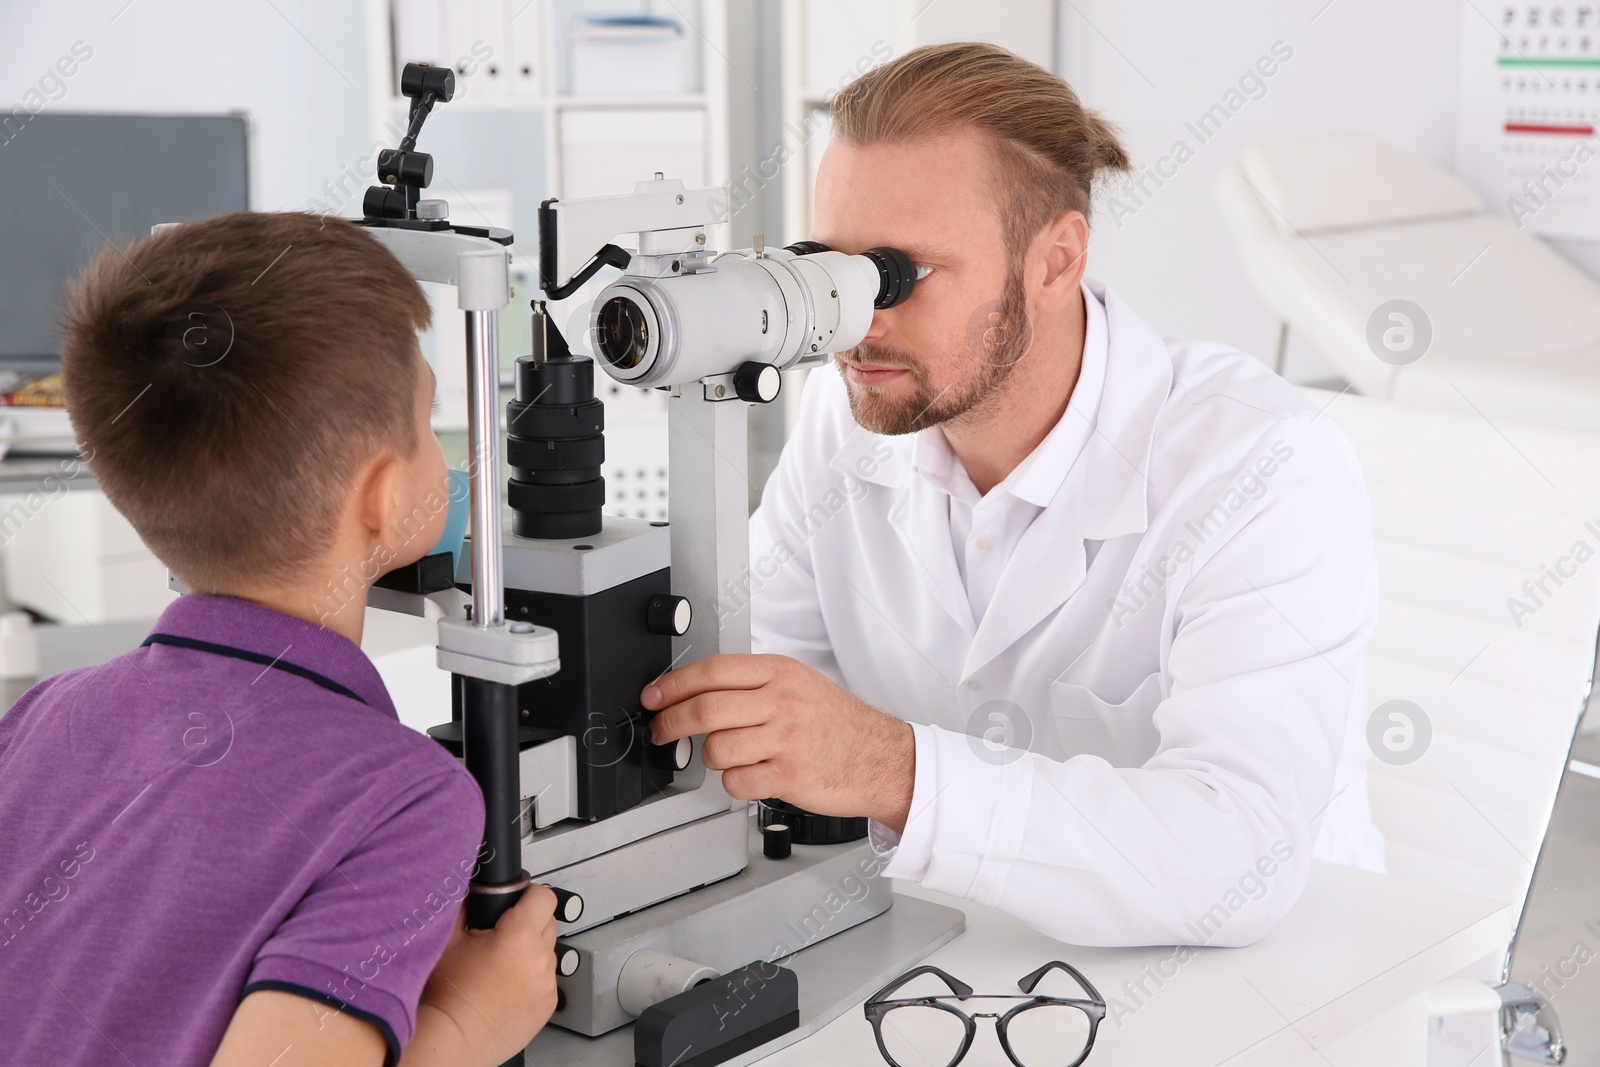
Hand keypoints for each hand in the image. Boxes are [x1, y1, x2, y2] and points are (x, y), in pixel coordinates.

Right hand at [408, 886, 558, 1066]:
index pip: (543, 897)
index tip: (517, 901)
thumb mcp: (449, 939)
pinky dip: (532, 979)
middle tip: (501, 937)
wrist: (452, 1038)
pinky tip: (506, 987)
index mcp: (520, 936)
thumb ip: (465, 907)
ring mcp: (547, 985)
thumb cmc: (447, 995)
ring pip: (548, 953)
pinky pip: (546, 980)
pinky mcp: (548, 1005)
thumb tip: (473, 890)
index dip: (528, 895)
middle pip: (548, 923)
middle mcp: (540, 959)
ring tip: (501, 967)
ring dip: (530, 953)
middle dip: (528, 924)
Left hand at [644, 653, 914, 830]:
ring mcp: (786, 740)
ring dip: (711, 757)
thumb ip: (754, 684)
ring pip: (716, 748)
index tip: (654, 696)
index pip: (712, 671)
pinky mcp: (789, 775)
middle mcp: (782, 702)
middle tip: (660, 731)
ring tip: (726, 756)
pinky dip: (733, 782)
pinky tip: (748, 775)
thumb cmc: (839, 724)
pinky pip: (737, 781)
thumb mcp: (800, 684)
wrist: (882, 758)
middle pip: (705, 709)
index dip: (673, 684)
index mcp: (780, 673)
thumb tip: (697, 690)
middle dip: (670, 723)